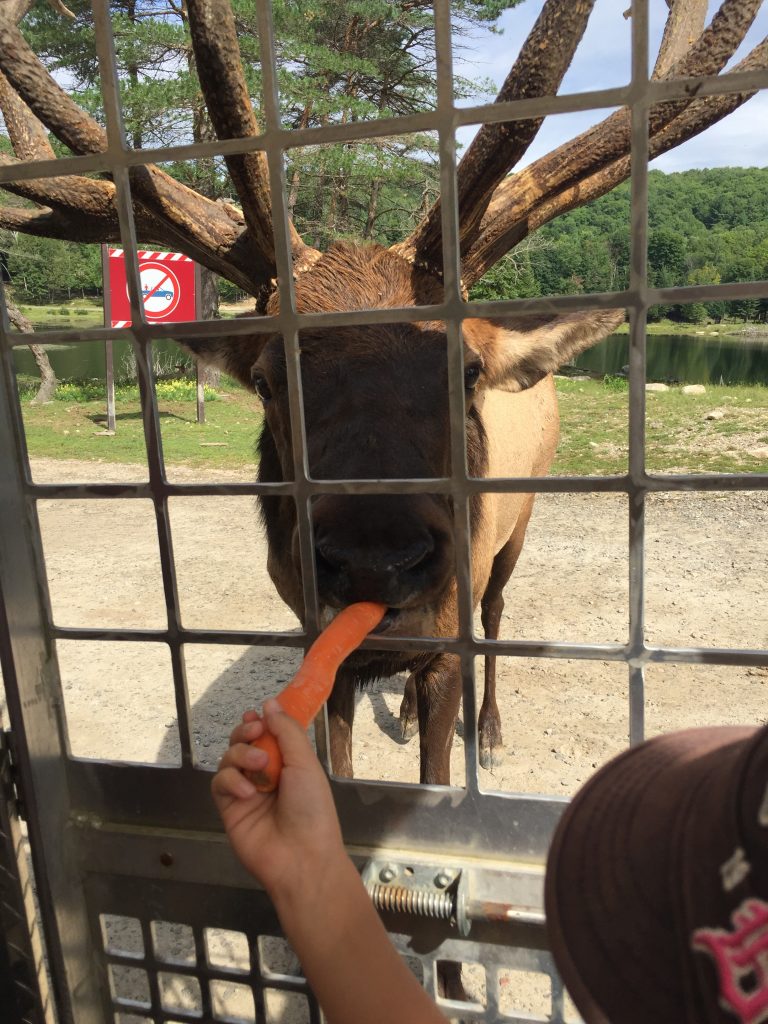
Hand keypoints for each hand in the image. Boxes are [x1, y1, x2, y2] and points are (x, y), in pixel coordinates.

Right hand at [211, 700, 346, 900]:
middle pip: (243, 741)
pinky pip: (220, 783)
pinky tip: (247, 792)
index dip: (260, 721)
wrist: (301, 856)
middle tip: (255, 731)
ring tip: (260, 767)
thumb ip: (286, 731)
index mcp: (288, 763)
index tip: (258, 714)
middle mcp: (265, 774)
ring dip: (242, 755)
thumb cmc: (311, 809)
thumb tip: (270, 703)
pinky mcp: (229, 808)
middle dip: (246, 732)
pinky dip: (231, 780)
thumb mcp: (305, 763)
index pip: (267, 733)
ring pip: (229, 758)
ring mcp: (246, 791)